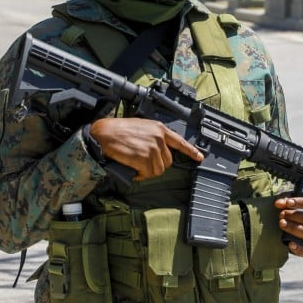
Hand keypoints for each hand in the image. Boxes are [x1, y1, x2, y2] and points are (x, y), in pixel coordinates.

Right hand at [88, 117, 203, 180]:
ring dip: (146, 171)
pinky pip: (147, 174)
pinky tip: (132, 168)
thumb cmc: (118, 131)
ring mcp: (152, 148)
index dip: (191, 151)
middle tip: (141, 162)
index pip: (180, 142)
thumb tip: (157, 151)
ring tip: (135, 164)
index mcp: (159, 129)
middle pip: (167, 162)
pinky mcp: (145, 158)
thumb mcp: (141, 127)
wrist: (103, 133)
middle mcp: (159, 137)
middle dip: (155, 165)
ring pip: (158, 170)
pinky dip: (139, 175)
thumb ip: (153, 136)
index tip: (199, 157)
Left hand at [275, 196, 302, 257]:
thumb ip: (286, 200)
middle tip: (281, 214)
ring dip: (294, 228)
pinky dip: (299, 249)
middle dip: (293, 216)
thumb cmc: (298, 211)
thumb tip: (278, 203)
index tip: (288, 202)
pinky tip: (290, 244)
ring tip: (282, 223)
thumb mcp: (294, 202)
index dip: (300, 202)